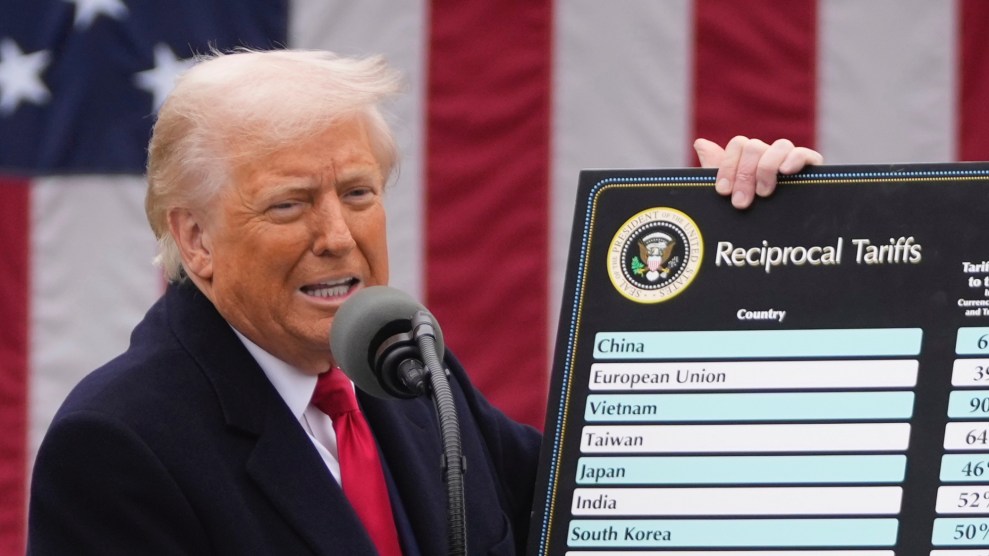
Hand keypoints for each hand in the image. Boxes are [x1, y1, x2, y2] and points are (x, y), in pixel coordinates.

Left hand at [694, 136, 822, 208]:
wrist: (783, 239)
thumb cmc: (752, 214)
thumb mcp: (731, 194)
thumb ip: (715, 169)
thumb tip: (699, 143)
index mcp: (750, 159)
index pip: (738, 145)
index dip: (728, 166)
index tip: (723, 191)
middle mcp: (769, 156)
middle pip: (754, 146)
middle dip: (744, 175)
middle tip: (741, 202)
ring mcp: (790, 160)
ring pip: (779, 145)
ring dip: (766, 168)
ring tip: (764, 193)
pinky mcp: (812, 169)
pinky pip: (804, 153)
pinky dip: (794, 159)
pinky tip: (786, 171)